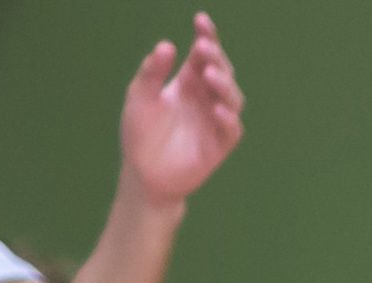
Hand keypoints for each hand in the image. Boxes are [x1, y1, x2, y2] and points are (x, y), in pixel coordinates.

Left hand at [118, 15, 245, 207]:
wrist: (143, 174)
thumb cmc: (140, 132)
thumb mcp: (139, 96)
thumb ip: (152, 72)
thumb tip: (167, 45)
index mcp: (188, 81)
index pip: (203, 53)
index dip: (206, 36)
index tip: (200, 20)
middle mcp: (206, 97)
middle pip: (221, 71)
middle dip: (215, 57)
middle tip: (203, 48)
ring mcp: (215, 120)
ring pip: (232, 97)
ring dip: (224, 84)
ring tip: (209, 75)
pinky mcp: (220, 145)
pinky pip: (231, 129)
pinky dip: (227, 118)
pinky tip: (217, 109)